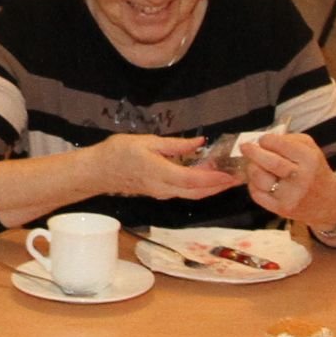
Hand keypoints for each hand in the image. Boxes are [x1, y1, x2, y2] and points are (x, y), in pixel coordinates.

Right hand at [92, 133, 244, 202]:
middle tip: (238, 178)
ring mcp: (161, 192)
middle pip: (197, 192)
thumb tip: (199, 142)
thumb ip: (175, 145)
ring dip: (211, 188)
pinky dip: (199, 187)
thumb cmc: (118, 152)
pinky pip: (184, 193)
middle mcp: (164, 188)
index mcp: (161, 173)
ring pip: (192, 195)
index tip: (230, 175)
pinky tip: (207, 177)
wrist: (97, 172)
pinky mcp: (159, 192)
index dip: (213, 178)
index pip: (193, 180)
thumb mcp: (147, 142)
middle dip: (219, 187)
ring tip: (227, 177)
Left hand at [234, 131, 335, 228]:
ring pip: (260, 179)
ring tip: (253, 164)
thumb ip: (288, 140)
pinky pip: (257, 194)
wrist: (327, 202)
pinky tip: (258, 179)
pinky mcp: (281, 209)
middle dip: (253, 152)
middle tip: (244, 147)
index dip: (267, 140)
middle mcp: (301, 178)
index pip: (282, 145)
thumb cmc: (314, 171)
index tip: (262, 139)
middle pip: (270, 162)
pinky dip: (253, 184)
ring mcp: (291, 196)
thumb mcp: (311, 149)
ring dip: (251, 168)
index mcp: (310, 159)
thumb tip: (261, 140)